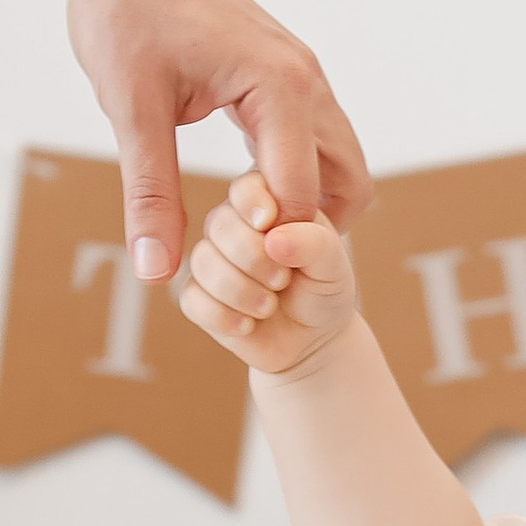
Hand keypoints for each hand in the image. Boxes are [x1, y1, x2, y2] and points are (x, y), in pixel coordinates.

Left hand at [59, 0, 372, 282]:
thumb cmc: (121, 8)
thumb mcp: (129, 108)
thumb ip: (149, 193)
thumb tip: (154, 271)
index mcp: (279, 85)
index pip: (301, 198)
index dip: (266, 245)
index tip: (221, 263)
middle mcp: (308, 80)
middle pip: (349, 185)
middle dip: (306, 233)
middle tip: (246, 256)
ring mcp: (304, 76)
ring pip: (340, 165)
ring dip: (306, 207)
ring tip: (241, 227)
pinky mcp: (287, 76)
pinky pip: (316, 142)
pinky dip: (295, 178)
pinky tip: (240, 192)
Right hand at [182, 172, 360, 379]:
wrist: (313, 337)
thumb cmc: (323, 289)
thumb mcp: (333, 265)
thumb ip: (314, 244)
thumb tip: (273, 238)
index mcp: (267, 204)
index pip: (245, 187)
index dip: (254, 205)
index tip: (271, 226)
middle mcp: (233, 225)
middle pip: (219, 224)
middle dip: (254, 259)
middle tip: (283, 280)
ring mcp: (211, 259)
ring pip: (202, 262)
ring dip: (241, 292)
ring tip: (269, 307)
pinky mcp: (198, 295)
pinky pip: (192, 299)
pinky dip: (224, 317)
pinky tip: (248, 325)